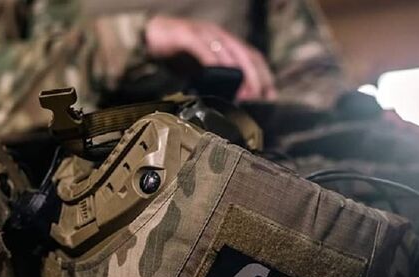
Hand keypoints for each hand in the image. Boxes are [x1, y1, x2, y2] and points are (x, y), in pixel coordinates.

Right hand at [145, 15, 276, 100]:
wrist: (147, 36)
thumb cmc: (175, 53)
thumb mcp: (200, 69)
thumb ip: (215, 80)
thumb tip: (232, 100)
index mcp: (224, 42)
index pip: (252, 57)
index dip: (264, 75)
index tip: (270, 96)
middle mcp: (218, 35)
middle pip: (245, 54)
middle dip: (256, 77)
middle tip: (260, 96)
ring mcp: (204, 33)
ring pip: (229, 51)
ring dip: (239, 72)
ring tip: (245, 91)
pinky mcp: (187, 34)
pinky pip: (204, 48)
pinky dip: (214, 62)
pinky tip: (219, 75)